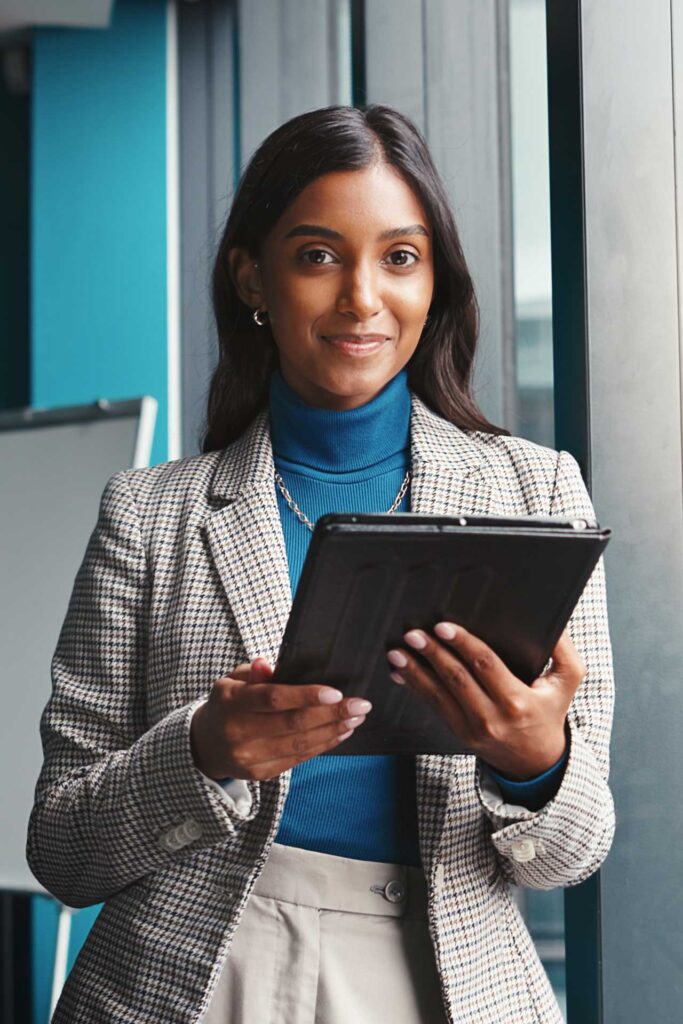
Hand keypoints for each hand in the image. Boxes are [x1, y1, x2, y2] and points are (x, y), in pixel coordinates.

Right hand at [190, 658, 370, 781]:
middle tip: (360, 704)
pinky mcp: (260, 774)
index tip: (336, 692)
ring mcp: (249, 757)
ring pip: (299, 744)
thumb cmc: (228, 703)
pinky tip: (340, 733)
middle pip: (292, 724)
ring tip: (356, 718)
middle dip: (332, 714)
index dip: (306, 696)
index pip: (272, 698)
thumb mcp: (233, 680)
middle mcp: (238, 732)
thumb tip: (268, 665)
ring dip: (333, 730)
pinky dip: (323, 745)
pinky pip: (298, 759)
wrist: (205, 744)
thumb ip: (253, 672)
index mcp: (231, 702)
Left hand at [386, 625, 584, 779]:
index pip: (485, 666)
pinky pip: (433, 706)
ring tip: (397, 652)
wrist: (537, 762)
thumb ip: (564, 650)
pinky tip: (400, 672)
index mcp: (518, 701)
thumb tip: (556, 622)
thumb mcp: (568, 681)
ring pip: (438, 694)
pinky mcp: (458, 733)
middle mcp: (492, 717)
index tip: (443, 627)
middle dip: (432, 653)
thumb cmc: (550, 713)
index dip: (462, 644)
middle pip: (456, 678)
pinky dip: (414, 687)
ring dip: (414, 671)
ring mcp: (472, 728)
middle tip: (413, 633)